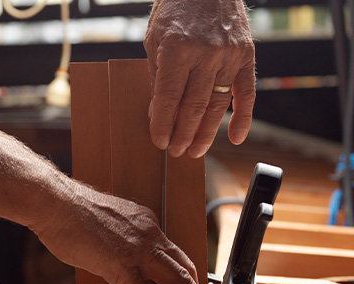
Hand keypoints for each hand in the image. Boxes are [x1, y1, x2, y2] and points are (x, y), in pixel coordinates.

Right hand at [30, 183, 207, 283]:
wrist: (55, 203)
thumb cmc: (70, 210)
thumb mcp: (106, 221)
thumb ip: (119, 238)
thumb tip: (117, 255)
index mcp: (144, 222)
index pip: (172, 251)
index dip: (183, 273)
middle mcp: (149, 234)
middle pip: (184, 267)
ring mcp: (138, 250)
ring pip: (176, 281)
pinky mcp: (122, 266)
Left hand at [144, 0, 254, 157]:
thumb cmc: (175, 11)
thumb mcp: (154, 39)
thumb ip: (156, 76)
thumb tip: (157, 112)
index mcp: (177, 50)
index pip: (167, 98)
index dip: (162, 124)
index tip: (159, 141)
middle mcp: (206, 54)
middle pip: (193, 107)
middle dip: (183, 134)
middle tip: (176, 151)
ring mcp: (229, 55)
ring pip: (217, 105)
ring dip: (206, 132)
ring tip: (196, 150)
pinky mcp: (246, 55)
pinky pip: (246, 93)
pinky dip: (243, 117)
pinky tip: (236, 137)